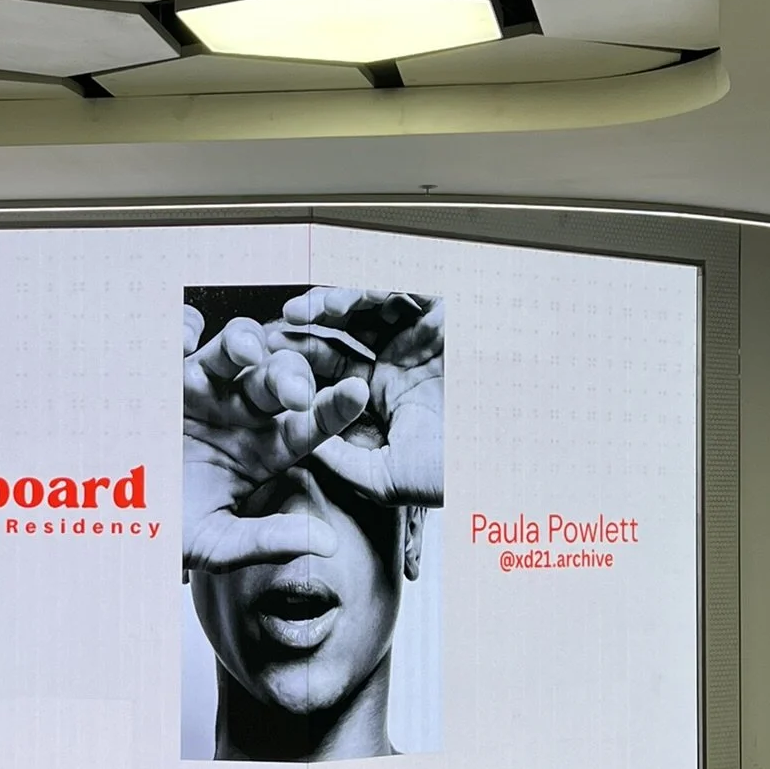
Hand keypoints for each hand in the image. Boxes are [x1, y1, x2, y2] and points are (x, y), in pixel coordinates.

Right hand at [183, 304, 366, 571]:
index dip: (336, 407)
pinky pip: (182, 336)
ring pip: (237, 347)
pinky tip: (185, 342)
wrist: (113, 517)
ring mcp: (206, 388)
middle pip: (279, 377)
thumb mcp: (219, 543)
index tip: (356, 393)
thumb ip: (270, 539)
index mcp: (268, 447)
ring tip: (246, 353)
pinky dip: (185, 328)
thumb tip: (328, 544)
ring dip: (246, 342)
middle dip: (289, 377)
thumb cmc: (170, 529)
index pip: (312, 423)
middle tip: (291, 392)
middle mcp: (243, 411)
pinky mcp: (166, 374)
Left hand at [282, 288, 444, 506]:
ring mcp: (419, 334)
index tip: (261, 368)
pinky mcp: (443, 314)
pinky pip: (400, 290)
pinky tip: (335, 305)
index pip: (331, 371)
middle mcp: (398, 359)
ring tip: (300, 314)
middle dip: (304, 330)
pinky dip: (365, 291)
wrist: (507, 456)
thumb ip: (341, 462)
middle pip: (341, 333)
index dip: (296, 365)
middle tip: (270, 334)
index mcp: (383, 393)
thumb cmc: (455, 473)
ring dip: (327, 306)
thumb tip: (298, 446)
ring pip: (364, 306)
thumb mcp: (385, 478)